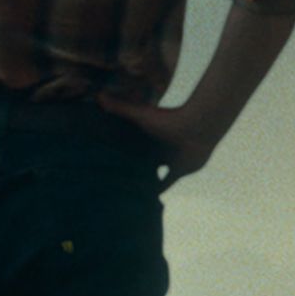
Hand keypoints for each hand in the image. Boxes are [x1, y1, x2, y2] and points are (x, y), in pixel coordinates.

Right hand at [97, 96, 217, 190]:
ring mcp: (170, 160)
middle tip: (114, 179)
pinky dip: (158, 190)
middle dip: (132, 168)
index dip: (122, 152)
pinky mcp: (179, 170)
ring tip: (128, 193)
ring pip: (154, 173)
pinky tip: (147, 199)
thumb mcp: (140, 115)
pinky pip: (167, 183)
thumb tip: (98, 96)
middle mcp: (159, 148)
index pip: (133, 146)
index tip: (108, 158)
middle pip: (143, 161)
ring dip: (145, 181)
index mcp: (150, 136)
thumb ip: (121, 107)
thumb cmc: (169, 118)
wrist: (196, 127)